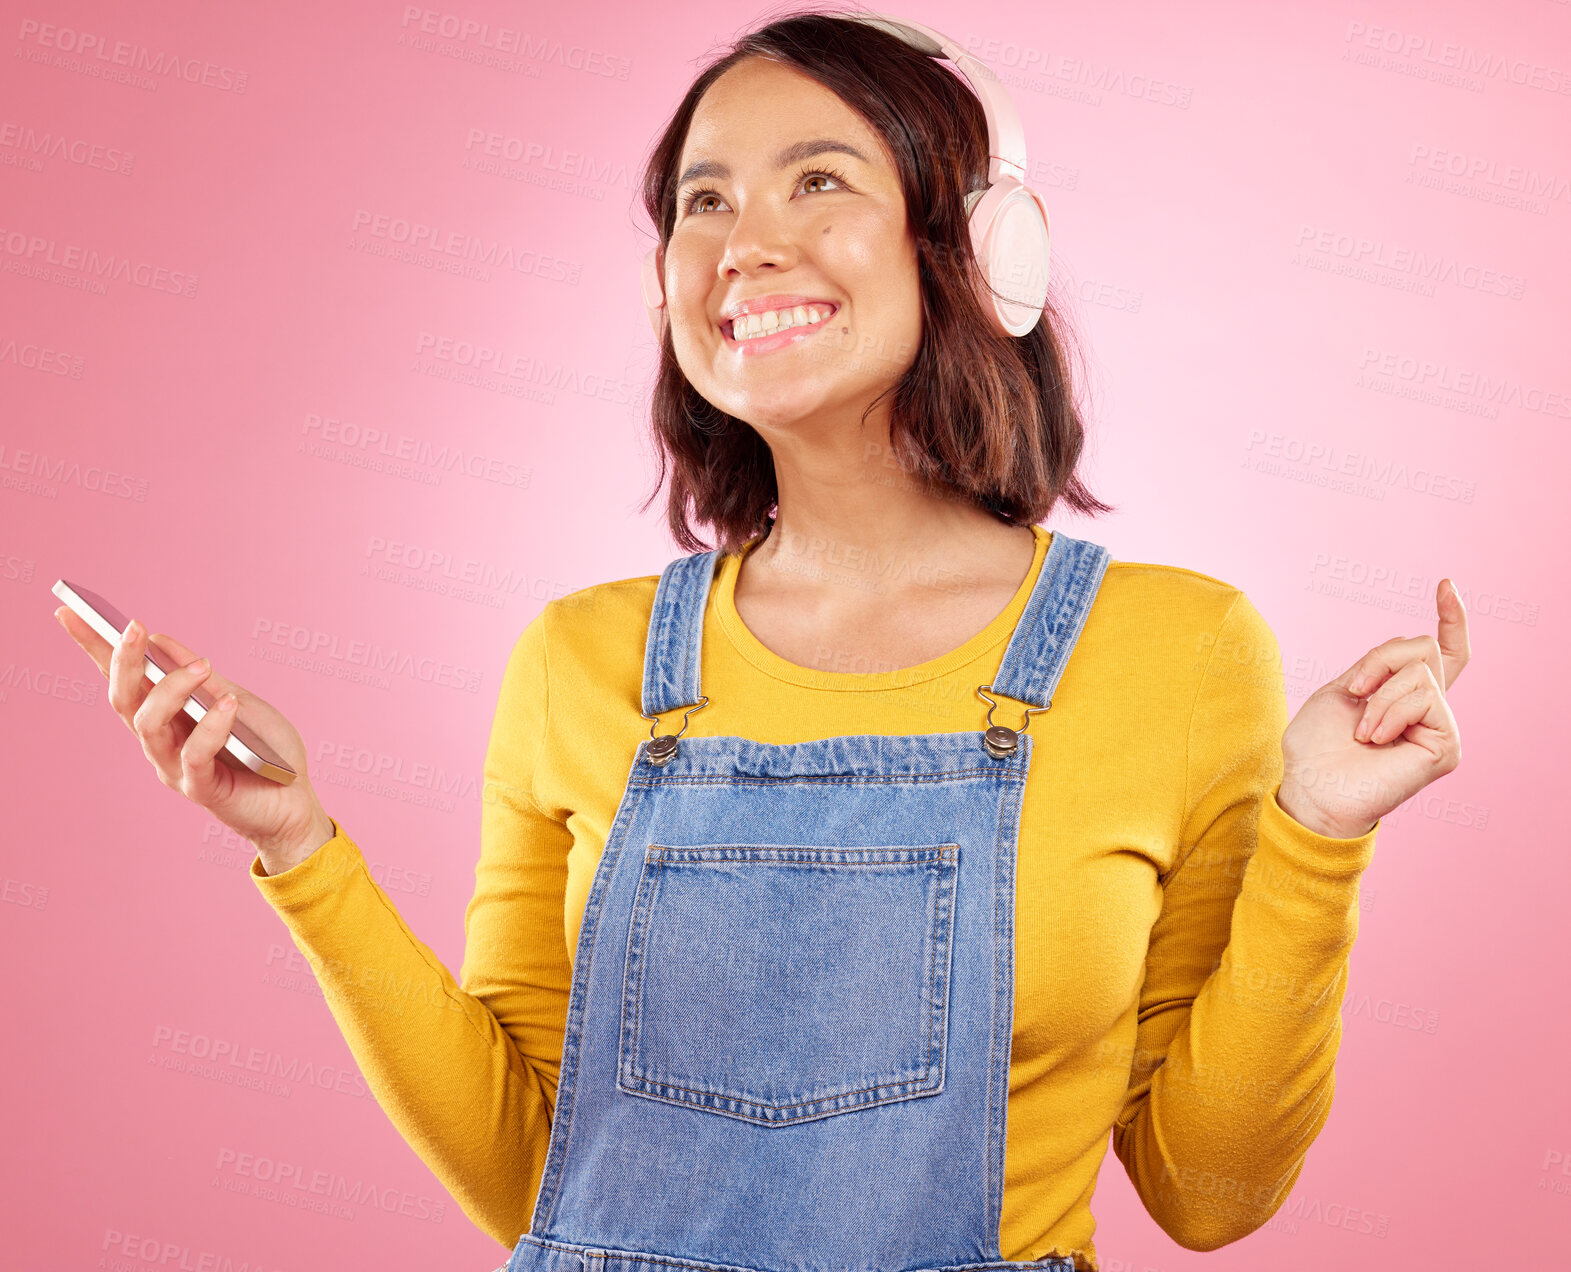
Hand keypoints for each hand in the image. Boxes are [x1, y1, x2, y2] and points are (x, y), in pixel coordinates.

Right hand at [55, 605, 336, 871]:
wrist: (294, 800)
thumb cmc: (265, 750)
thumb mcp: (236, 700)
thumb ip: (201, 679)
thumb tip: (162, 641)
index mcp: (166, 715)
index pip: (121, 678)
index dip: (92, 647)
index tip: (67, 611)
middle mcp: (160, 740)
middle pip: (123, 699)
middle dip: (122, 660)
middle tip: (135, 627)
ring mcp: (174, 766)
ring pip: (148, 724)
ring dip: (171, 688)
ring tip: (203, 666)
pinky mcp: (200, 788)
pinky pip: (194, 754)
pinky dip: (210, 725)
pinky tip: (228, 705)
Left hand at [1277, 578, 1468, 838]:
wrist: (1312, 786)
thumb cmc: (1316, 746)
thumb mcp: (1342, 688)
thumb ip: (1381, 665)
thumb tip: (1422, 648)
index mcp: (1403, 694)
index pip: (1441, 651)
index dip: (1450, 618)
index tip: (1444, 584)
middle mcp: (1429, 708)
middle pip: (1424, 647)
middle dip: (1379, 660)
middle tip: (1353, 692)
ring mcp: (1441, 726)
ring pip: (1421, 671)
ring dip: (1379, 696)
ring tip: (1363, 732)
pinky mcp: (1447, 745)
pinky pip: (1426, 697)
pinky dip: (1390, 712)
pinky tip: (1376, 739)